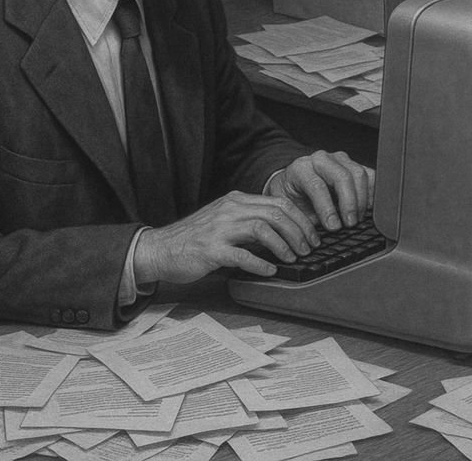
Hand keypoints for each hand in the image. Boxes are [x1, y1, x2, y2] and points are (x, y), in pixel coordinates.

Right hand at [133, 190, 321, 283]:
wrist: (160, 249)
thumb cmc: (194, 238)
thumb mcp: (223, 219)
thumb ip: (248, 220)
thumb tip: (282, 231)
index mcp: (235, 200)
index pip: (277, 202)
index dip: (299, 218)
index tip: (311, 233)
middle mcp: (229, 209)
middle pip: (275, 213)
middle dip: (298, 231)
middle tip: (308, 248)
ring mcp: (220, 228)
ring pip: (263, 229)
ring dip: (283, 245)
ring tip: (292, 257)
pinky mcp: (211, 249)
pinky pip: (243, 254)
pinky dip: (261, 263)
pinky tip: (270, 270)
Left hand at [265, 150, 374, 230]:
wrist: (294, 187)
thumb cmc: (293, 200)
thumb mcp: (291, 210)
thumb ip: (302, 220)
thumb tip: (316, 238)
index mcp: (301, 169)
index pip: (317, 185)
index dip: (327, 208)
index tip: (333, 226)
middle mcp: (320, 160)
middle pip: (342, 176)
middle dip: (349, 203)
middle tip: (350, 224)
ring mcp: (339, 159)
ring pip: (358, 174)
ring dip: (362, 200)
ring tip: (357, 219)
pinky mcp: (354, 164)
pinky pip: (370, 175)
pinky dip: (372, 193)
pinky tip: (368, 208)